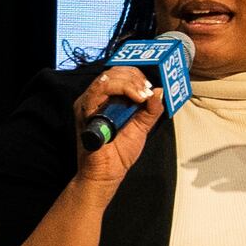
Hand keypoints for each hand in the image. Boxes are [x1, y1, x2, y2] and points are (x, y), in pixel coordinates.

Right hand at [70, 63, 164, 192]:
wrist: (108, 173)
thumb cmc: (120, 151)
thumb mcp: (142, 126)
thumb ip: (151, 109)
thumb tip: (160, 91)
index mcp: (107, 100)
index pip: (120, 74)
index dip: (138, 75)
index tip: (151, 85)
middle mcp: (95, 99)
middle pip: (114, 72)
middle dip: (136, 77)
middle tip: (148, 90)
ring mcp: (88, 104)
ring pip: (107, 78)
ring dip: (130, 83)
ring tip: (143, 95)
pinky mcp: (85, 112)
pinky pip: (99, 91)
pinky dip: (121, 89)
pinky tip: (136, 99)